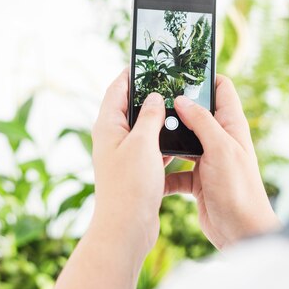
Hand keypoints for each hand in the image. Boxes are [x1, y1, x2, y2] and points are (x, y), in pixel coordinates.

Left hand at [89, 69, 168, 260]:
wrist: (126, 227)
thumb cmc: (130, 185)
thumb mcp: (143, 143)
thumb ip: (149, 116)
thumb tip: (153, 97)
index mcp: (108, 125)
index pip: (116, 89)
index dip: (131, 73)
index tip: (146, 61)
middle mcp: (113, 137)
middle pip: (130, 106)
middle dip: (148, 95)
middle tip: (169, 82)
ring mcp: (124, 154)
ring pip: (143, 128)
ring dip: (158, 119)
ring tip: (178, 107)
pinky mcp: (135, 169)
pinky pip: (151, 148)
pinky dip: (163, 141)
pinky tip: (180, 139)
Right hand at [165, 75, 279, 248]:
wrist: (241, 232)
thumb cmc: (238, 189)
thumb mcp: (220, 149)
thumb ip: (202, 122)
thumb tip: (181, 99)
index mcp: (231, 126)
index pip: (222, 89)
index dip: (205, 77)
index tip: (182, 70)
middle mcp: (219, 139)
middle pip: (196, 113)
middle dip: (177, 107)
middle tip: (153, 98)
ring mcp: (207, 159)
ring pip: (183, 141)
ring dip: (167, 139)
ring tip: (147, 132)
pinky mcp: (197, 180)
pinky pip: (176, 170)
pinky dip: (164, 172)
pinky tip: (151, 172)